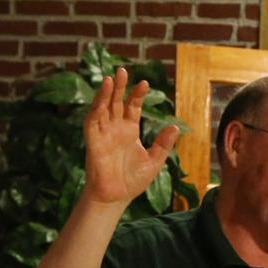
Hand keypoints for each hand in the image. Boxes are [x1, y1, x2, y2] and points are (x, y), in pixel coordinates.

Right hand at [82, 67, 179, 206]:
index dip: (137, 95)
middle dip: (119, 87)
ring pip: (102, 108)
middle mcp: (115, 129)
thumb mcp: (154, 161)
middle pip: (116, 102)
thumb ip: (163, 144)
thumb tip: (175, 127)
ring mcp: (103, 134)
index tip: (145, 83)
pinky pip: (92, 122)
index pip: (132, 107)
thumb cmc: (133, 181)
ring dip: (105, 93)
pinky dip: (96, 109)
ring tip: (110, 78)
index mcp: (129, 131)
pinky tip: (101, 98)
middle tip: (122, 70)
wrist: (117, 197)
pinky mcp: (93, 141)